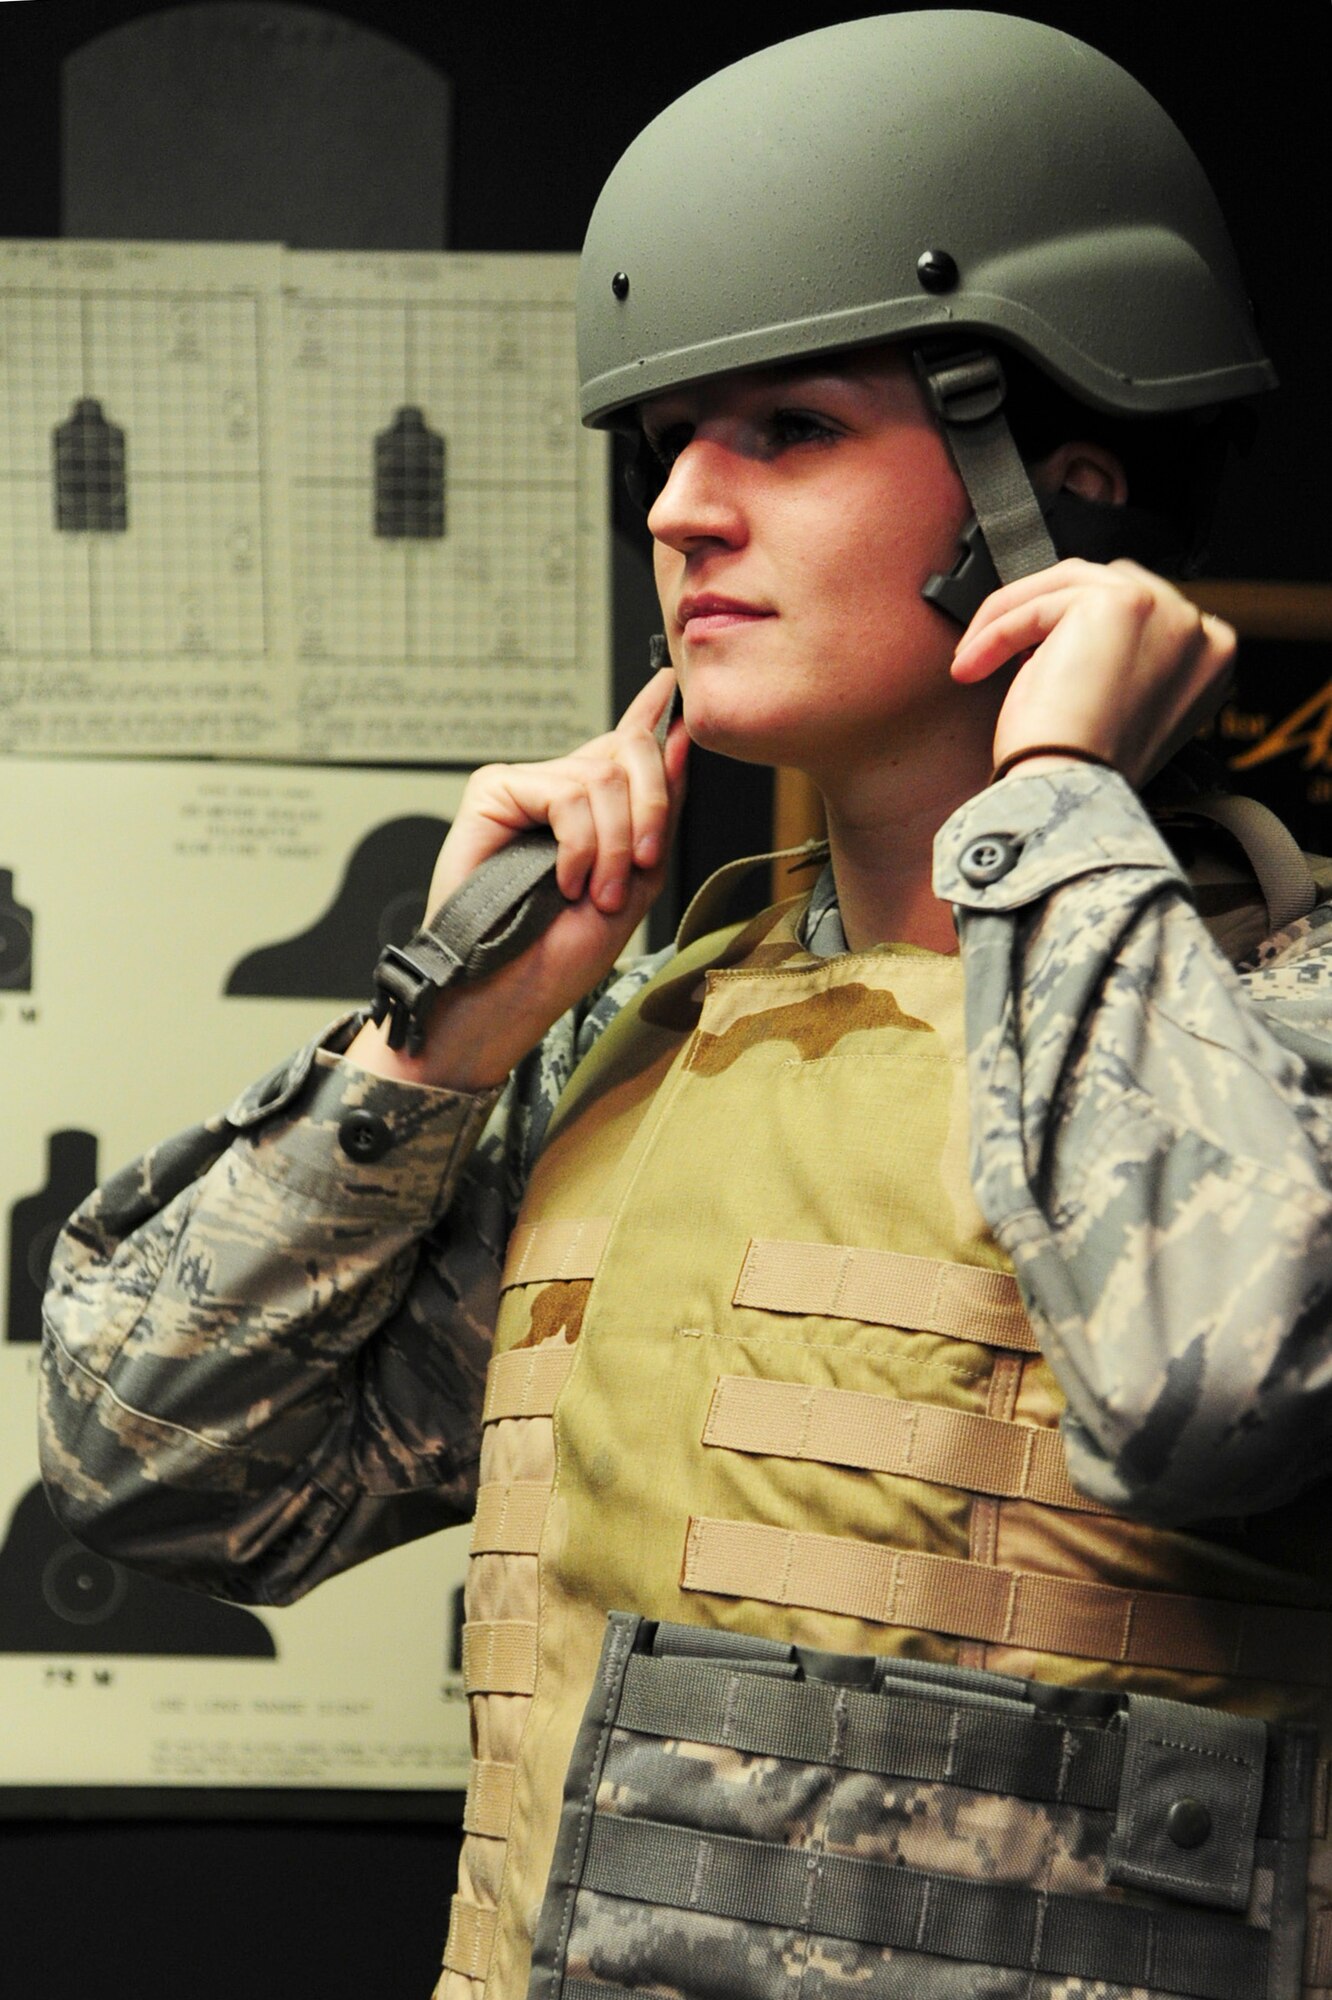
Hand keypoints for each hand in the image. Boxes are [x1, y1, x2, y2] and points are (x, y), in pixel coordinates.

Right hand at [348, 669, 687, 1088]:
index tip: (670, 685)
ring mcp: (524, 787)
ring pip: (603, 779)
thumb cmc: (562, 952)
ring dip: (614, 846)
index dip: (649, 714)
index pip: (623, 746)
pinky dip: (579, 845)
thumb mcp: (637, 880)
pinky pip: (566, 794)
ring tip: (595, 894)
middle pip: (629, 753)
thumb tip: (677, 740)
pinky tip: (564, 881)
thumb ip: (660, 812)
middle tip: (641, 864)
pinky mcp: (492, 791)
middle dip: (651, 808)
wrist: (511, 992)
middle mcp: (558, 789)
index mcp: (592, 809)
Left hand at [950, 559, 1236, 788]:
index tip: (1034, 655)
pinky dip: (998, 632)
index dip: (1079, 628)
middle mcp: (1198, 630)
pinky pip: (1039, 603)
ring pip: (1067, 585)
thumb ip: (1119, 658)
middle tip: (1001, 653)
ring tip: (975, 660)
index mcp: (1208, 658)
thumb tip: (1064, 633)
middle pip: (1105, 585)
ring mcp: (1165, 611)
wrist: (1075, 794)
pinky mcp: (1120, 603)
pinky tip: (972, 663)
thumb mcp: (1119, 703)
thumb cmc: (1087, 769)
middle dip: (1046, 613)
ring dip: (1012, 620)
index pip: (1137, 615)